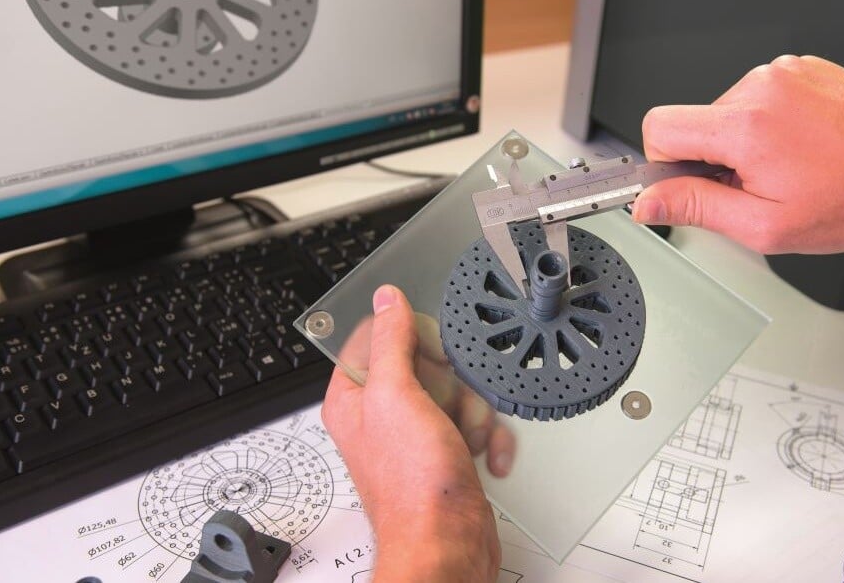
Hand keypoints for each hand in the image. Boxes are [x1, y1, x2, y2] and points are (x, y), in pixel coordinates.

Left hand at [321, 285, 502, 581]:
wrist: (448, 544)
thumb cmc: (412, 487)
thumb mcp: (396, 395)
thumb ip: (390, 341)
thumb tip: (385, 299)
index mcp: (354, 398)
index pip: (376, 339)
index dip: (408, 339)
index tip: (426, 352)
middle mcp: (382, 416)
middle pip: (428, 365)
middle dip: (454, 386)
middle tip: (448, 406)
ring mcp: (417, 436)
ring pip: (458, 394)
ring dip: (475, 416)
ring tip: (466, 440)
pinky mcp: (448, 454)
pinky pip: (476, 426)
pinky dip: (488, 440)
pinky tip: (484, 457)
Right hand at [632, 54, 843, 266]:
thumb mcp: (766, 226)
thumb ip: (696, 209)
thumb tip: (649, 203)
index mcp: (745, 127)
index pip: (659, 127)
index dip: (664, 164)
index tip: (688, 186)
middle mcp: (762, 88)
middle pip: (696, 121)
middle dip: (714, 159)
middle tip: (759, 189)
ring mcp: (787, 74)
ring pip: (729, 111)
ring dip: (747, 143)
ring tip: (792, 170)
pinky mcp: (807, 69)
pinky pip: (764, 97)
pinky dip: (774, 125)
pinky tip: (807, 150)